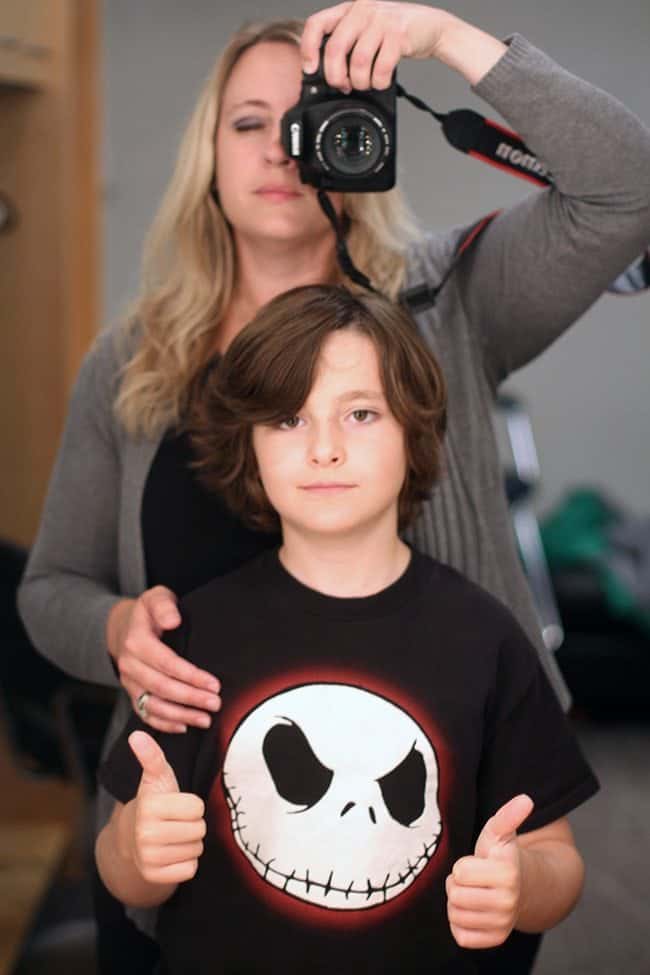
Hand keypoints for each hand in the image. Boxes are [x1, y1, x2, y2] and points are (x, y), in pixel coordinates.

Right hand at [108, 587, 220, 732]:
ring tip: (205, 719)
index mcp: (136, 641)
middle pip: (161, 687)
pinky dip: (163, 724)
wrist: (126, 626)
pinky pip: (144, 714)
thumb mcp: (156, 597)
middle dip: (190, 698)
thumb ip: (164, 606)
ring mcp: (129, 682)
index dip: (191, 676)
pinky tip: (184, 727)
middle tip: (216, 704)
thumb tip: (173, 620)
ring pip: (153, 705)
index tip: (215, 684)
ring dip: (180, 715)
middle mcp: (129, 664)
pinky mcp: (132, 693)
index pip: (166, 663)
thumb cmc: (150, 612)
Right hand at [125, 730, 205, 886]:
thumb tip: (137, 734)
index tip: (176, 805)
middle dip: (193, 824)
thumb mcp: (157, 778)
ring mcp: (149, 858)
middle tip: (176, 822)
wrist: (132, 839)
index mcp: (149, 807)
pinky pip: (190, 869)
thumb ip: (152, 756)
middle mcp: (145, 834)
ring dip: (190, 843)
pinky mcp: (155, 876)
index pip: (197, 807)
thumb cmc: (154, 803)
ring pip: (196, 850)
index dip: (192, 805)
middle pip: (199, 829)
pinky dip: (186, 863)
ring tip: (173, 836)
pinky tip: (171, 854)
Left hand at [301, 1, 447, 91]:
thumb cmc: (394, 33)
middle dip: (335, 76)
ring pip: (358, 62)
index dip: (308, 48)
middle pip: (335, 49)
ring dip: (360, 82)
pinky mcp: (398, 35)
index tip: (310, 69)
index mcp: (350, 9)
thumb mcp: (366, 30)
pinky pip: (380, 68)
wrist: (431, 26)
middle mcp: (363, 10)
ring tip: (366, 84)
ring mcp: (381, 21)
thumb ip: (347, 43)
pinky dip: (379, 82)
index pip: (317, 24)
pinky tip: (381, 81)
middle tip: (343, 86)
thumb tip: (327, 75)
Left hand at [446, 794, 533, 948]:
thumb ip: (508, 816)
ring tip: (474, 892)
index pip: (460, 872)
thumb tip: (526, 799)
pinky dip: (460, 924)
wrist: (523, 887)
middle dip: (458, 884)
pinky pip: (461, 936)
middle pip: (455, 895)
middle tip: (473, 879)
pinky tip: (474, 911)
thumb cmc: (502, 857)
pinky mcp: (495, 940)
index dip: (463, 865)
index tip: (478, 863)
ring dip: (458, 904)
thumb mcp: (500, 833)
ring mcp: (503, 924)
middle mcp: (508, 903)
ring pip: (456, 916)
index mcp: (507, 873)